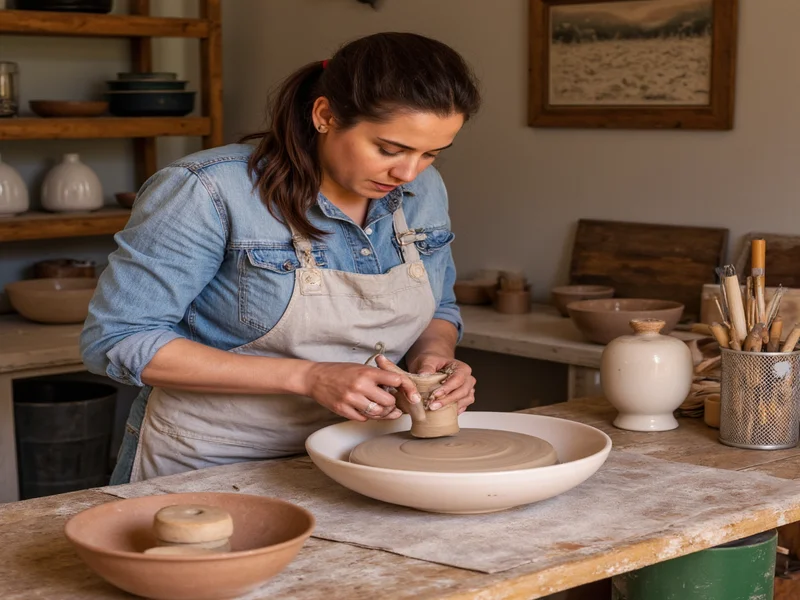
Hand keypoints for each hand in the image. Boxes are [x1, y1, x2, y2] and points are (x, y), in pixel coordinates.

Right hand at [303, 362, 418, 421]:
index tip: (413, 396)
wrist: (315, 377)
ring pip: (378, 413)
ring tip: (382, 408)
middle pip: (389, 402)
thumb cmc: (340, 371)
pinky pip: (364, 418)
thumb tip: (399, 390)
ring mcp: (351, 399)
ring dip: (383, 413)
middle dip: (393, 404)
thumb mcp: (361, 368)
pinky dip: (368, 416)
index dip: (407, 388)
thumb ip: (379, 378)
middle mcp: (360, 386)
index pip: (396, 380)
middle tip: (392, 403)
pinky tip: (365, 409)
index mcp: (367, 372)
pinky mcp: (343, 410)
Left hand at [407, 354, 475, 413]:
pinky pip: (463, 407)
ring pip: (465, 400)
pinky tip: (442, 412)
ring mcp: (467, 389)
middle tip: (433, 406)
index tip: (436, 394)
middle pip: (463, 391)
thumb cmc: (432, 362)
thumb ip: (426, 367)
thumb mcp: (427, 360)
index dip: (448, 388)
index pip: (458, 379)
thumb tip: (424, 375)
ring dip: (451, 407)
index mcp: (461, 368)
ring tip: (436, 409)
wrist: (432, 365)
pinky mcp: (463, 399)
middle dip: (448, 400)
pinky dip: (454, 411)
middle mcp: (467, 379)